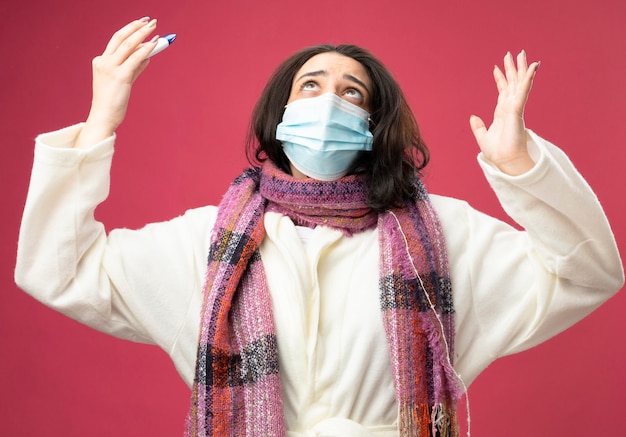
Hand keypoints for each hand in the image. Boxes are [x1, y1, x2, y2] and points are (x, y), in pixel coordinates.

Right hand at [74, 17, 158, 148]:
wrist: (104, 116)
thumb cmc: (113, 102)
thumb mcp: (123, 81)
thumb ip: (134, 68)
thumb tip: (147, 57)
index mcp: (101, 61)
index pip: (116, 40)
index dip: (130, 30)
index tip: (141, 23)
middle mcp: (103, 61)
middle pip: (120, 37)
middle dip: (136, 27)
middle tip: (150, 21)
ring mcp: (110, 68)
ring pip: (128, 45)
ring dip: (143, 35)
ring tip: (155, 29)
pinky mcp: (120, 76)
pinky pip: (135, 59)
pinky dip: (146, 50)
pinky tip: (154, 44)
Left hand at [469, 50, 539, 174]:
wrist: (504, 160)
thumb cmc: (497, 152)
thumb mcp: (483, 137)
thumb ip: (478, 127)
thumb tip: (472, 117)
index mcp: (502, 113)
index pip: (502, 91)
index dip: (500, 79)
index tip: (497, 68)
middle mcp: (510, 107)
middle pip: (512, 83)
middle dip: (512, 68)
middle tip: (511, 53)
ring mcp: (515, 107)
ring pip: (519, 83)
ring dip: (521, 68)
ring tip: (521, 53)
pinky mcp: (518, 109)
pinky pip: (524, 90)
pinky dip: (528, 78)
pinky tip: (532, 67)